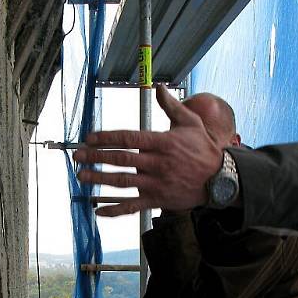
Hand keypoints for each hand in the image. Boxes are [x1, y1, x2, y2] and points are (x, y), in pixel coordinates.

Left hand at [72, 85, 222, 216]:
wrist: (220, 179)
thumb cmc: (204, 149)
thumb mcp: (191, 123)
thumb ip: (171, 106)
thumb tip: (159, 87)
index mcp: (162, 142)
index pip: (128, 138)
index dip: (107, 138)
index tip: (89, 138)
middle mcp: (157, 163)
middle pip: (121, 159)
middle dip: (96, 157)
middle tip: (77, 155)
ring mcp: (156, 183)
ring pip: (123, 181)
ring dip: (100, 178)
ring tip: (82, 175)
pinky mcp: (158, 200)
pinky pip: (133, 206)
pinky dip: (115, 210)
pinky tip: (99, 210)